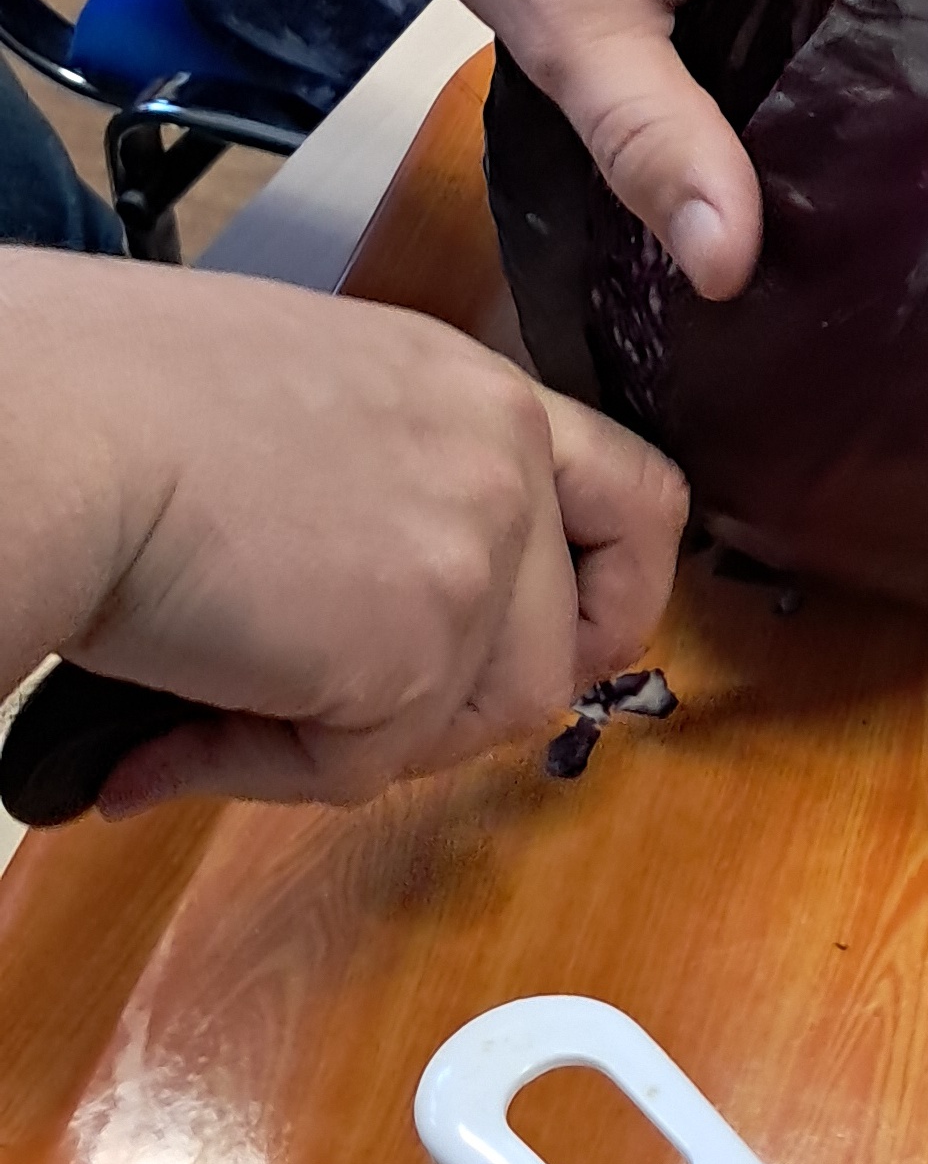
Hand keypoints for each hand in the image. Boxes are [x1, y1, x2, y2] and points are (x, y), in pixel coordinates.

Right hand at [9, 260, 684, 814]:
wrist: (55, 432)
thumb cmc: (114, 398)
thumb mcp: (306, 399)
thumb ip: (384, 488)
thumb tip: (378, 608)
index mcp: (475, 391)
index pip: (634, 498)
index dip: (614, 596)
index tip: (563, 648)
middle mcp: (499, 462)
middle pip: (557, 648)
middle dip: (458, 713)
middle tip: (350, 726)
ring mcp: (471, 557)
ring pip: (471, 721)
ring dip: (357, 745)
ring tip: (226, 711)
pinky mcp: (413, 651)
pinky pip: (364, 767)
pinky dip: (264, 772)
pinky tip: (170, 740)